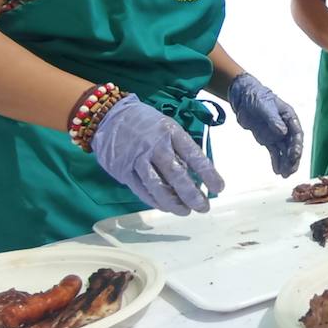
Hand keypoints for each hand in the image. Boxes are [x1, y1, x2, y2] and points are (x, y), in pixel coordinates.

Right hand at [91, 94, 224, 215]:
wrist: (108, 116)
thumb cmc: (145, 123)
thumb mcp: (167, 127)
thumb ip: (179, 149)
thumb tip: (195, 175)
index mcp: (171, 133)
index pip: (194, 155)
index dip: (208, 173)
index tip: (219, 188)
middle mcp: (155, 146)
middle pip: (177, 174)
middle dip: (192, 194)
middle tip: (203, 207)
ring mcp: (138, 159)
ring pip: (158, 186)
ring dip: (174, 203)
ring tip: (185, 211)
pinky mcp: (123, 171)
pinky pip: (141, 190)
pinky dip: (154, 201)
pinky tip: (165, 207)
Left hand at [228, 72, 303, 177]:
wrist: (243, 98)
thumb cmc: (257, 97)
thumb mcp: (265, 106)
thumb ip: (273, 119)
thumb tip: (283, 132)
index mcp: (289, 117)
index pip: (297, 133)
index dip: (297, 145)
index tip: (295, 155)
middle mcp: (286, 128)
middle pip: (292, 145)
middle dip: (293, 158)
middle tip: (290, 170)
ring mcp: (277, 135)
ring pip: (285, 151)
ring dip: (286, 163)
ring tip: (285, 175)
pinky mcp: (268, 140)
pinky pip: (274, 153)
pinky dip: (276, 162)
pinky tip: (277, 171)